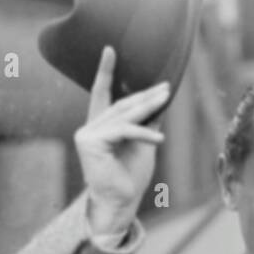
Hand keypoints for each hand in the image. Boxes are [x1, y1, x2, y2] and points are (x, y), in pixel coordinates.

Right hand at [74, 46, 168, 231]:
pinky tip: (159, 139)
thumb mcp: (144, 145)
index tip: (110, 50)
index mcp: (99, 127)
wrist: (120, 203)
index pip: (102, 94)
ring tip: (166, 98)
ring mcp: (87, 134)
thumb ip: (147, 123)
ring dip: (147, 107)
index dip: (105, 71)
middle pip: (121, 105)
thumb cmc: (130, 178)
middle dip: (145, 95)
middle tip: (166, 87)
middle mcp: (90, 128)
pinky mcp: (90, 142)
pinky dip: (143, 133)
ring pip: (123, 115)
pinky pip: (123, 131)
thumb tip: (160, 101)